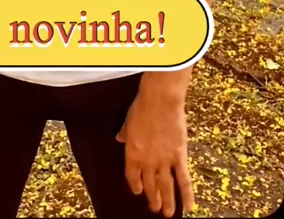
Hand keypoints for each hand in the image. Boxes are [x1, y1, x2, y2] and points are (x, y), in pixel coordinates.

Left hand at [116, 88, 193, 216]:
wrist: (160, 100)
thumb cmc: (142, 107)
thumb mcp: (128, 120)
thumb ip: (125, 133)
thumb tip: (119, 138)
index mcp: (133, 152)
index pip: (132, 175)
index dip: (135, 184)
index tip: (138, 190)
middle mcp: (147, 161)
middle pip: (150, 184)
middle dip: (152, 197)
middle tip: (154, 207)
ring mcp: (164, 160)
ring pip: (166, 186)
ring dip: (167, 201)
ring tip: (167, 213)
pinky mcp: (179, 156)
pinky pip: (183, 179)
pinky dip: (187, 194)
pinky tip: (189, 205)